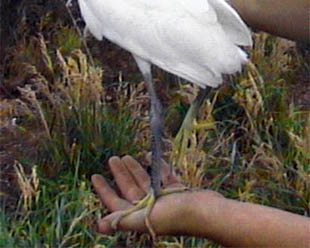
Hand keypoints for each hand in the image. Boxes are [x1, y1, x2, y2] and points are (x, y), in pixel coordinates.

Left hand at [91, 155, 222, 235]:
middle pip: (130, 189)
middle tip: (112, 158)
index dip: (104, 190)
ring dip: (135, 169)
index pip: (115, 203)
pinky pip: (163, 176)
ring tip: (126, 155)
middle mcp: (150, 209)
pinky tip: (150, 154)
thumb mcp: (147, 217)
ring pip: (145, 181)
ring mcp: (164, 199)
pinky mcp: (177, 191)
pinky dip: (157, 166)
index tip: (95, 175)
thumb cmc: (177, 215)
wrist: (209, 212)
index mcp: (140, 216)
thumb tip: (99, 225)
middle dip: (120, 174)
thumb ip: (124, 219)